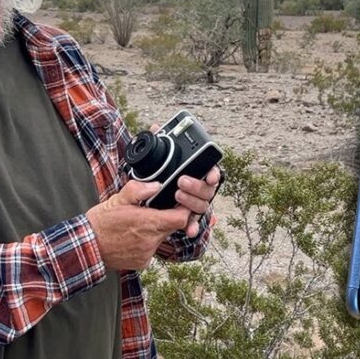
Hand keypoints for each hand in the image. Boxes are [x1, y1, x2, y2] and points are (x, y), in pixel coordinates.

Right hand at [86, 180, 194, 270]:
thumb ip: (138, 190)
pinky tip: (132, 238)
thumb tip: (156, 186)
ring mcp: (147, 254)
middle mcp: (150, 241)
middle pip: (171, 228)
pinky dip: (146, 243)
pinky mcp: (142, 263)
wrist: (87, 247)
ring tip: (137, 225)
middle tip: (152, 211)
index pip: (180, 219)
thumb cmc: (100, 223)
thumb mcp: (117, 199)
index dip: (183, 211)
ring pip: (161, 239)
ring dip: (155, 231)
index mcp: (147, 223)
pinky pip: (152, 250)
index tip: (178, 204)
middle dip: (166, 218)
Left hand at [147, 124, 221, 239]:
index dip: (213, 173)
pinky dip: (193, 227)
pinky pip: (194, 224)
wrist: (146, 200)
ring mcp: (195, 204)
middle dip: (196, 185)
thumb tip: (155, 128)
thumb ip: (158, 143)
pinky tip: (189, 230)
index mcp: (196, 173)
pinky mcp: (188, 218)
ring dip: (192, 202)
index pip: (211, 172)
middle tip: (181, 181)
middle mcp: (199, 189)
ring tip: (177, 196)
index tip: (210, 175)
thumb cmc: (157, 175)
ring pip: (202, 205)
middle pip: (207, 189)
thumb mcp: (155, 159)